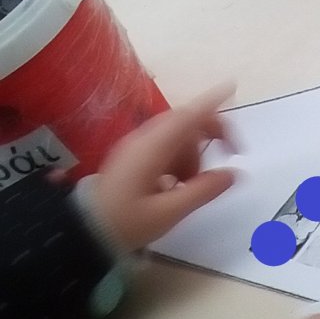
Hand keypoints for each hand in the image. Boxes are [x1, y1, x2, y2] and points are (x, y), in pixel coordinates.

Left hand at [92, 87, 235, 250]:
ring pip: (177, 137)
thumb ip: (204, 190)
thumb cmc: (125, 222)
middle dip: (211, 133)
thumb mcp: (168, 211)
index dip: (211, 101)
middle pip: (184, 122)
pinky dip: (181, 159)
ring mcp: (137, 147)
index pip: (186, 116)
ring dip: (195, 153)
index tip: (233, 87)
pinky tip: (178, 184)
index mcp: (151, 149)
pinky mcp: (134, 157)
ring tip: (192, 184)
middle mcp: (143, 140)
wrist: (85, 231)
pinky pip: (166, 147)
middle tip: (231, 153)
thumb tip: (233, 173)